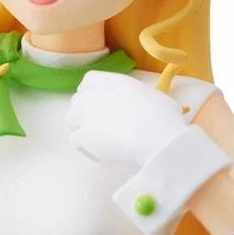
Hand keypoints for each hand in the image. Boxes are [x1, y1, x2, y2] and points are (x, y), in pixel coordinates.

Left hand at [66, 70, 188, 166]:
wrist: (155, 136)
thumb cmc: (162, 115)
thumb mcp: (153, 96)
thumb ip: (139, 96)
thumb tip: (142, 105)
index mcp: (114, 82)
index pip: (90, 79)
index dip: (90, 89)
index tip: (97, 101)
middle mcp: (96, 95)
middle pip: (78, 99)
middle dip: (85, 110)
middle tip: (99, 124)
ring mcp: (87, 115)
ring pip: (71, 118)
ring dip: (80, 127)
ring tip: (96, 138)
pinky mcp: (84, 136)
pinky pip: (75, 140)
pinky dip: (85, 148)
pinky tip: (99, 155)